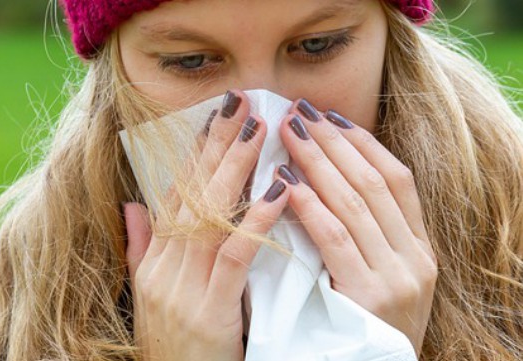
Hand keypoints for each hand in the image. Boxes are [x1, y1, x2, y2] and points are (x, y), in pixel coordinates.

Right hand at [123, 90, 289, 360]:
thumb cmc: (172, 343)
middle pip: (192, 193)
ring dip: (236, 169)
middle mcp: (165, 265)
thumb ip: (143, 246)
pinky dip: (257, 220)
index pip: (176, 192)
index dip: (195, 152)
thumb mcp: (149, 294)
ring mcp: (183, 287)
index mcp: (155, 258)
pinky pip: (235, 256)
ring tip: (259, 130)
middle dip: (217, 145)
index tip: (216, 116)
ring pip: (211, 215)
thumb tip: (135, 204)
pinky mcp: (209, 310)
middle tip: (240, 102)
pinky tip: (279, 189)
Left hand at [277, 99, 437, 354]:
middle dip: (335, 142)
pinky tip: (286, 182)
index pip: (397, 179)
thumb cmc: (366, 322)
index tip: (331, 116)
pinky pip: (335, 239)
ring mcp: (396, 278)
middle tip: (302, 111)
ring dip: (319, 162)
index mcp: (420, 247)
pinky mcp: (368, 298)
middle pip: (374, 182)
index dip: (363, 143)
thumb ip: (367, 231)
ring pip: (355, 203)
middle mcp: (416, 258)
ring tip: (290, 132)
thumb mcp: (381, 273)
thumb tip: (329, 175)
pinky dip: (310, 205)